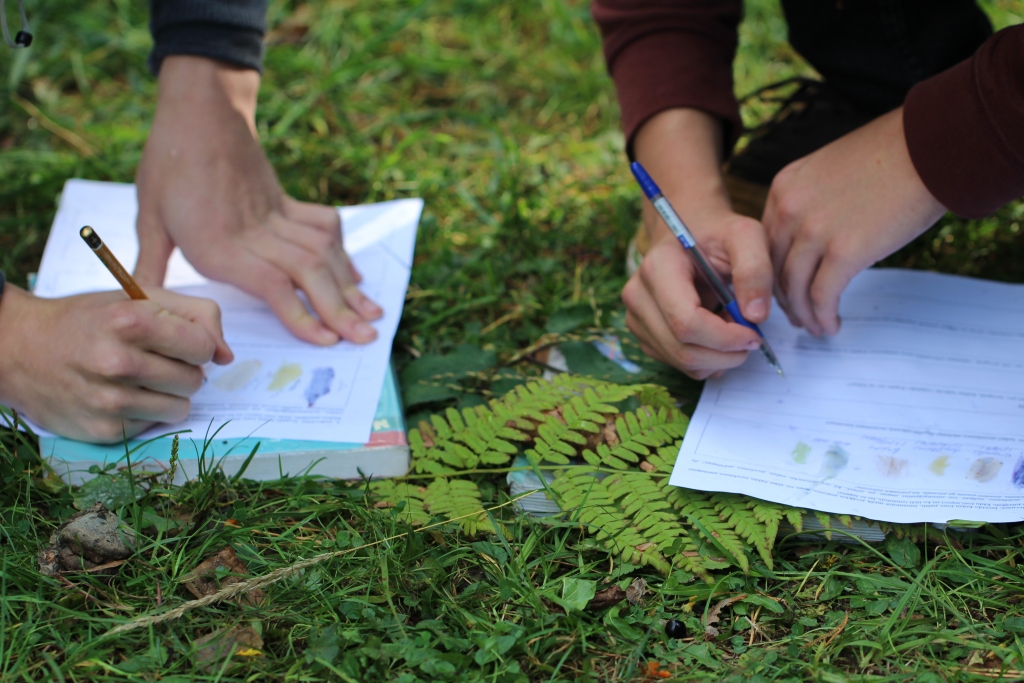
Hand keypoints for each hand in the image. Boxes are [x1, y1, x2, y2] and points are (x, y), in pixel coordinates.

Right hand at [0, 286, 232, 442]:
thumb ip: (197, 315)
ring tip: (141, 378)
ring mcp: (109, 401)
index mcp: (130, 322)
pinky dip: (144, 413)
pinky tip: (119, 395)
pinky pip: (152, 426)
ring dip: (169, 394)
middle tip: (154, 359)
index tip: (177, 341)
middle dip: (183, 369)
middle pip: (194, 380)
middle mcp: (118, 363)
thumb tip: (227, 356)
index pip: (202, 347)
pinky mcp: (103, 431)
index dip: (196, 344)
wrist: (20, 349)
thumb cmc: (90, 320)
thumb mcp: (141, 298)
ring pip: (180, 408)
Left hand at [134, 56, 381, 345]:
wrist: (201, 110)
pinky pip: (325, 227)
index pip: (270, 284)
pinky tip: (354, 276)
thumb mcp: (148, 215)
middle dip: (340, 309)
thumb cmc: (169, 163)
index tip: (326, 341)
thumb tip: (137, 305)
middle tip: (366, 336)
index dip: (301, 314)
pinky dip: (343, 252)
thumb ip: (149, 264)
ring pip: (323, 252)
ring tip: (372, 313)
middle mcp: (255, 231)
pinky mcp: (288, 202)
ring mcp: (277, 214)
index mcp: (218, 242)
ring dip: (350, 286)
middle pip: (308, 272)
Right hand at [624, 210, 770, 378]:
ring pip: (681, 362)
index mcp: (658, 268)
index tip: (755, 334)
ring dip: (717, 357)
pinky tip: (716, 334)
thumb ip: (756, 270)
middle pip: (682, 349)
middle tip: (753, 338)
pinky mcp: (642, 334)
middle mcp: (638, 295)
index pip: (687, 323)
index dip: (725, 338)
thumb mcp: (745, 236)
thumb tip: (755, 316)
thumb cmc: (717, 234)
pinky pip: (677, 363)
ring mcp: (635, 318)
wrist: (688, 233)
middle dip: (725, 355)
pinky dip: (705, 359)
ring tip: (733, 327)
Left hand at [763, 108, 945, 335]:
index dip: (772, 273)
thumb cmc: (893, 155)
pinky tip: (831, 325)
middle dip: (784, 299)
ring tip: (816, 327)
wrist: (930, 148)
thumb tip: (817, 236)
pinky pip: (822, 297)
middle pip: (775, 268)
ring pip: (795, 289)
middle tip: (795, 317)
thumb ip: (812, 201)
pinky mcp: (844, 252)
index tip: (783, 290)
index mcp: (784, 187)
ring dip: (804, 315)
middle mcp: (789, 210)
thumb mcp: (830, 169)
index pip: (766, 243)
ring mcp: (814, 231)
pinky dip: (823, 317)